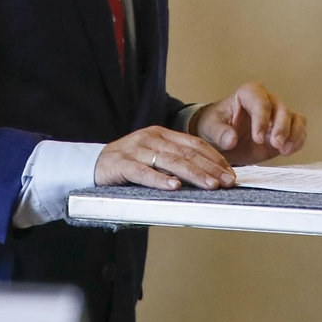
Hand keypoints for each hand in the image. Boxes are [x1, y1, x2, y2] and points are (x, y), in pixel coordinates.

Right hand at [96, 126, 236, 190]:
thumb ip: (174, 163)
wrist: (90, 165)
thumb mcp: (153, 158)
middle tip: (227, 181)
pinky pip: (143, 172)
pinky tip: (174, 186)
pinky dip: (159, 180)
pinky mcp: (121, 164)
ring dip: (193, 174)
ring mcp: (135, 149)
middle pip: (186, 152)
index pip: (194, 144)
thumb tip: (207, 178)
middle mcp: (150, 138)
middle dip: (210, 168)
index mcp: (161, 134)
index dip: (214, 158)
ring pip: (169, 161)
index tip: (231, 173)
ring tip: (210, 185)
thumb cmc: (127, 165)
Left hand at [192, 81, 306, 165]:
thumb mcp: (210, 128)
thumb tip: (231, 140)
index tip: (257, 138)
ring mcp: (279, 115)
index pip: (260, 102)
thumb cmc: (216, 126)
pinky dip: (298, 141)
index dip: (261, 119)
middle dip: (281, 128)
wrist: (222, 139)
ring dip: (293, 134)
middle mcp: (267, 100)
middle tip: (275, 145)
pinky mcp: (286, 130)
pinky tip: (287, 151)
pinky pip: (300, 131)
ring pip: (296, 118)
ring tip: (284, 150)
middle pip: (282, 109)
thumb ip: (220, 133)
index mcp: (249, 93)